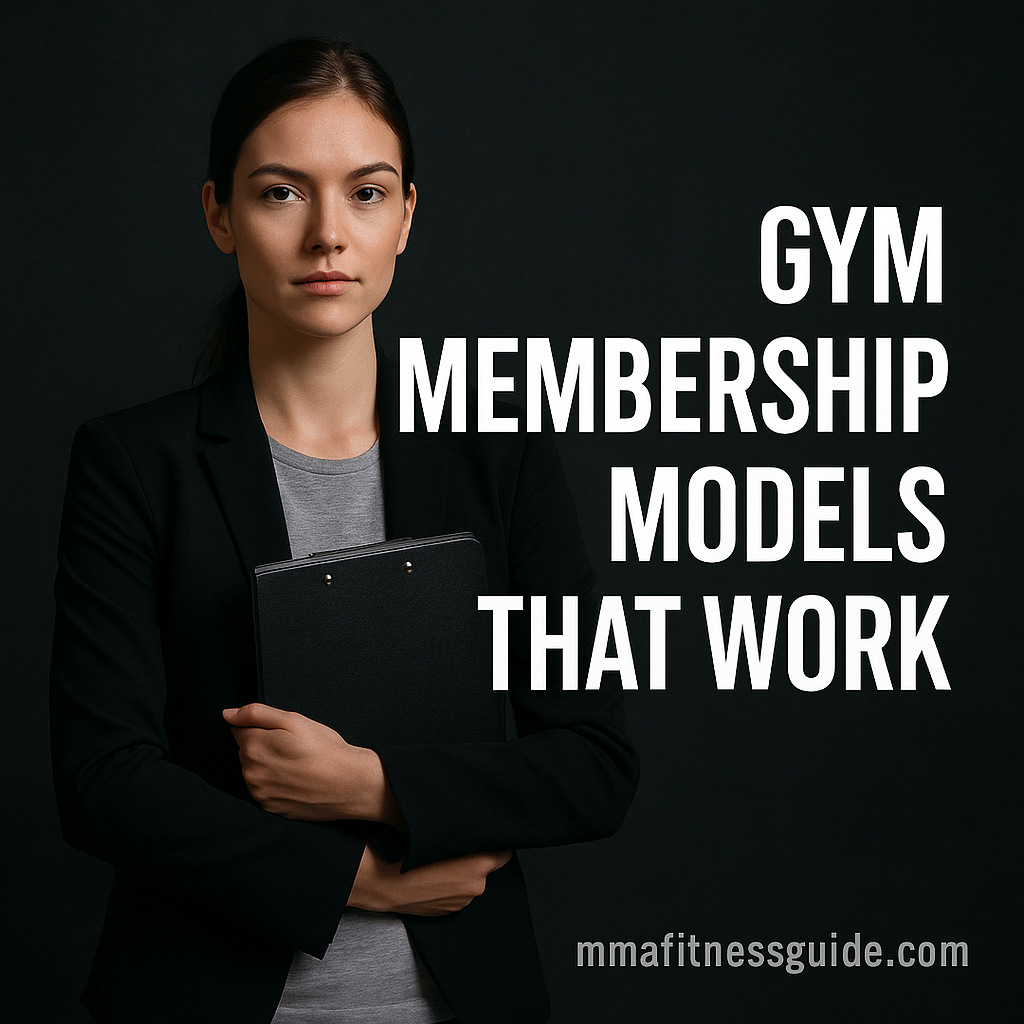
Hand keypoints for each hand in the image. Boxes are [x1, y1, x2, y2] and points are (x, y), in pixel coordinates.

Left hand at [223, 703, 403, 826]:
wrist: (349, 784)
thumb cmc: (325, 749)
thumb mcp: (294, 720)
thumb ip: (256, 714)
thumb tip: (227, 714)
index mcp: (253, 747)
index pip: (239, 730)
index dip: (261, 727)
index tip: (282, 732)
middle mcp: (251, 773)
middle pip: (246, 752)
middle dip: (263, 746)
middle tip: (293, 747)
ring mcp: (260, 793)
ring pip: (254, 772)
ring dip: (268, 766)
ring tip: (296, 764)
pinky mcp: (270, 808)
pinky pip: (264, 790)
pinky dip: (275, 784)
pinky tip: (295, 779)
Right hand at [348, 843, 512, 915]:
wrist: (384, 883)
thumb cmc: (409, 855)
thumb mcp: (440, 834)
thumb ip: (465, 833)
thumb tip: (477, 828)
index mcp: (478, 866)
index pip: (504, 853)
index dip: (497, 843)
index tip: (490, 837)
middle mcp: (476, 886)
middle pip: (488, 866)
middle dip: (478, 857)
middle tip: (460, 846)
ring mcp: (463, 902)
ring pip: (472, 880)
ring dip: (464, 872)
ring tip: (442, 860)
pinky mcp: (450, 912)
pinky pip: (459, 893)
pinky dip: (452, 885)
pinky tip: (435, 876)